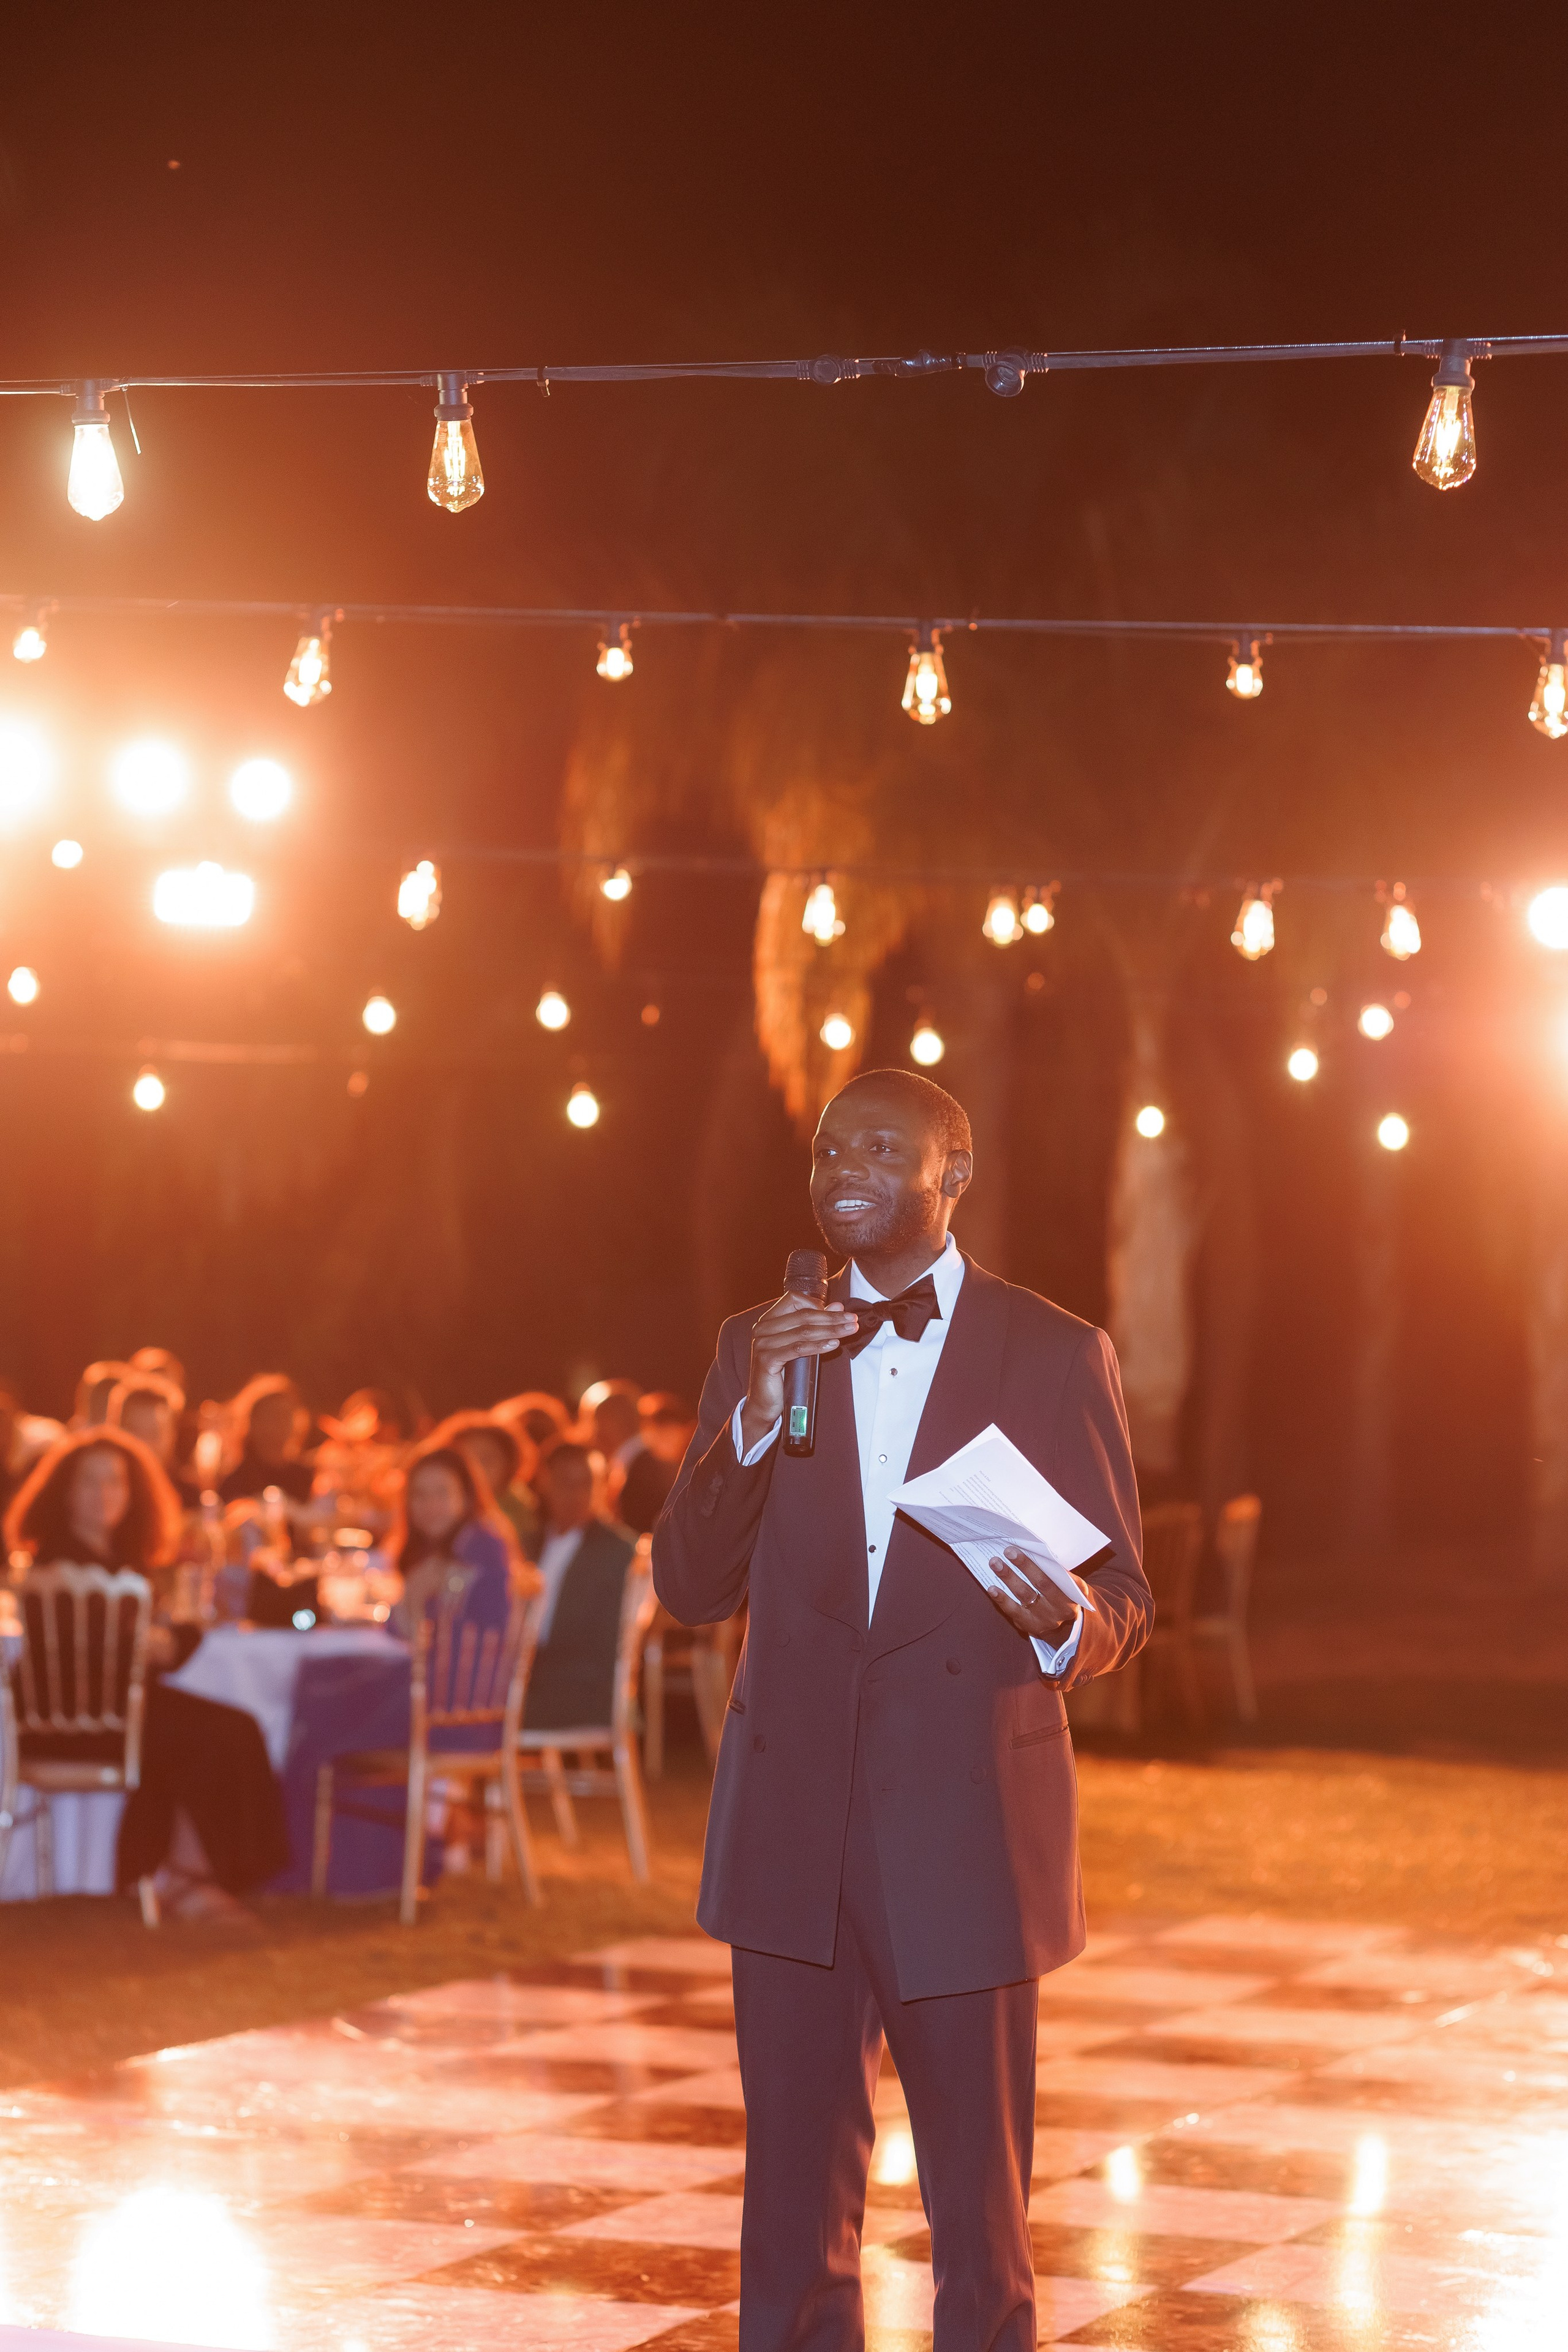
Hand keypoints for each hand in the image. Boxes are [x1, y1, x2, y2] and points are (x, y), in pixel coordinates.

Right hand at [739, 1291, 859, 1452]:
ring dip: (830, 1330)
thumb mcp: (800, 1345)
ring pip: (803, 1331)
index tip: (840, 1312)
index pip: (794, 1299)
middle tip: (853, 1320)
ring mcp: (763, 1343)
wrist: (765, 1403)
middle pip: (803, 1315)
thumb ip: (814, 1325)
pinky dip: (818, 1345)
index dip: (817, 1303)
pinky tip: (833, 1345)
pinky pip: (797, 1349)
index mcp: (769, 1320)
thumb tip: (837, 1307)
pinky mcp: (766, 1359)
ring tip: (849, 1330)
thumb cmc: (784, 1374)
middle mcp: (763, 1328)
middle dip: (832, 1318)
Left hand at [986, 1546, 1082, 1648]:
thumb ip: (1061, 1574)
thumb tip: (1037, 1553)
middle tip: (1007, 1551)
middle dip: (1023, 1565)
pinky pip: (1013, 1611)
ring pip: (1024, 1596)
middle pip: (1039, 1584)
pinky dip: (1002, 1599)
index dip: (1034, 1564)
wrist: (1064, 1628)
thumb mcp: (1072, 1587)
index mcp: (1071, 1596)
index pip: (1053, 1577)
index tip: (1020, 1549)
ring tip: (995, 1564)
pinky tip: (992, 1588)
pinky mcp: (1029, 1625)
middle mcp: (1059, 1610)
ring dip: (1008, 1578)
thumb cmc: (1064, 1597)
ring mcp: (1044, 1619)